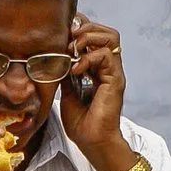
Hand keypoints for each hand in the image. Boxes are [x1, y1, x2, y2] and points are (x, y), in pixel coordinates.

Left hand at [59, 15, 127, 165]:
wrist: (92, 142)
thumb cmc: (82, 123)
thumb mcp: (66, 91)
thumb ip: (65, 73)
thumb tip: (55, 58)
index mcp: (98, 68)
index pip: (96, 36)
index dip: (81, 29)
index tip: (63, 35)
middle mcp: (108, 67)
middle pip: (107, 31)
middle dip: (85, 29)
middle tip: (68, 42)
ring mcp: (113, 72)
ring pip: (110, 38)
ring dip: (88, 39)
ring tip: (73, 52)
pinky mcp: (115, 80)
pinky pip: (106, 56)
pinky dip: (88, 58)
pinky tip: (76, 70)